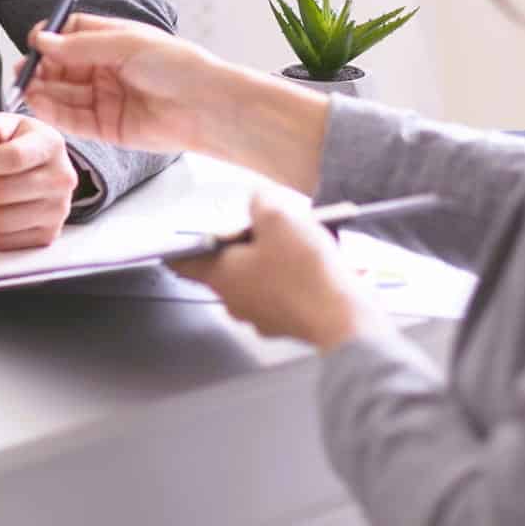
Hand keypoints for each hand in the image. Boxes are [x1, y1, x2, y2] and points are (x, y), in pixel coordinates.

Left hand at [0, 113, 78, 249]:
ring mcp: (57, 211)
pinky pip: (3, 241)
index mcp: (51, 145)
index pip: (12, 158)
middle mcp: (61, 180)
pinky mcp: (47, 235)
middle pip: (3, 192)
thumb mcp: (9, 126)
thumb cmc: (22, 145)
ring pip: (1, 220)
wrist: (45, 170)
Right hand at [14, 13, 224, 155]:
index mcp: (114, 42)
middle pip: (63, 67)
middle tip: (23, 70)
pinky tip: (38, 103)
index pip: (72, 35)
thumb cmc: (177, 66)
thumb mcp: (125, 44)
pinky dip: (54, 111)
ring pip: (65, 93)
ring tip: (24, 88)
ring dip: (43, 90)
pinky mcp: (107, 127)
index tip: (35, 41)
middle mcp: (107, 69)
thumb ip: (80, 46)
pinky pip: (74, 118)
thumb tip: (42, 40)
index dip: (51, 38)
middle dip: (41, 68)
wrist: (205, 106)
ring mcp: (106, 98)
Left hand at [169, 189, 394, 351]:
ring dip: (275, 258)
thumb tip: (257, 201)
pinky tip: (320, 261)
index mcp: (221, 276)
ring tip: (302, 238)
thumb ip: (260, 202)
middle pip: (228, 265)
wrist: (344, 319)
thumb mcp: (278, 217)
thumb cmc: (303, 270)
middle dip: (244, 243)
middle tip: (265, 224)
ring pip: (260, 278)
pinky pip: (287, 292)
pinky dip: (297, 276)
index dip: (181, 247)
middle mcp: (236, 301)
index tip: (180, 239)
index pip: (185, 263)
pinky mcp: (291, 324)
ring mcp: (263, 317)